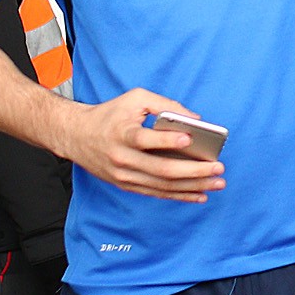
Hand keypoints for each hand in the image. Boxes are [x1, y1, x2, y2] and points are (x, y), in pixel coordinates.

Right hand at [56, 89, 224, 202]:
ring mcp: (124, 175)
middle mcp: (122, 158)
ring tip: (217, 183)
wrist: (76, 135)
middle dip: (193, 171)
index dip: (168, 141)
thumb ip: (166, 104)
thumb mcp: (136, 98)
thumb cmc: (111, 114)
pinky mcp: (127, 185)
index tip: (190, 139)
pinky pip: (157, 193)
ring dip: (193, 187)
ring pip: (163, 185)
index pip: (145, 139)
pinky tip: (200, 196)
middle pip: (161, 169)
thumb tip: (196, 120)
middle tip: (218, 167)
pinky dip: (179, 196)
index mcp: (122, 134)